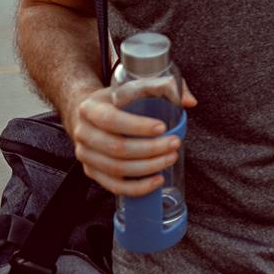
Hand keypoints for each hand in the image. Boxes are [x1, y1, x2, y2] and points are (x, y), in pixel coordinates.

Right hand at [68, 80, 195, 195]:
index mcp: (89, 108)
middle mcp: (83, 133)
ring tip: (170, 158)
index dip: (137, 126)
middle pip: (116, 148)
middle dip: (150, 149)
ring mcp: (85, 155)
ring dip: (148, 167)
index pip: (111, 119)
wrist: (91, 116)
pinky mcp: (92, 172)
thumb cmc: (118, 100)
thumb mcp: (133, 86)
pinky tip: (157, 180)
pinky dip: (138, 187)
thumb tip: (190, 102)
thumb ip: (162, 87)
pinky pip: (114, 186)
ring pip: (117, 169)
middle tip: (174, 143)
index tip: (162, 127)